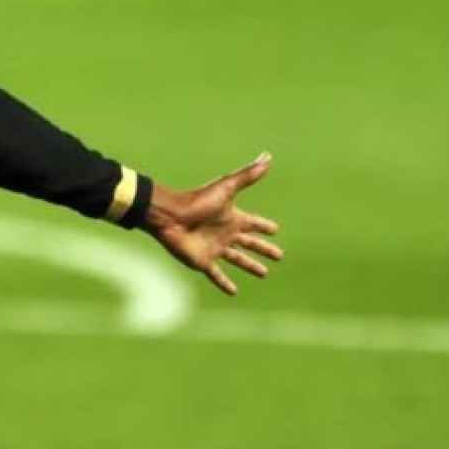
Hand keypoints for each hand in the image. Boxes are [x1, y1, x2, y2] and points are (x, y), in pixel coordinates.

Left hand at [145, 152, 282, 295]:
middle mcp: (225, 234)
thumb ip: (247, 175)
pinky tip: (233, 291)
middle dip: (264, 249)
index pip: (254, 223)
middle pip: (250, 243)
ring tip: (264, 274)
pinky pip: (216, 275)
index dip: (264, 226)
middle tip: (279, 255)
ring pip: (238, 260)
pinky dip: (224, 283)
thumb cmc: (196, 201)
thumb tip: (267, 156)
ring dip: (250, 266)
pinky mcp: (203, 261)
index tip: (276, 229)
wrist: (169, 216)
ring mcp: (214, 248)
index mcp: (231, 218)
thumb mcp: (225, 188)